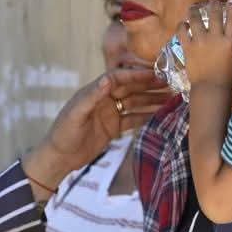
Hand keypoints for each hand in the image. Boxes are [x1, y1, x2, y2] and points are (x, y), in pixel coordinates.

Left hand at [22, 68, 166, 192]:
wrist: (59, 158)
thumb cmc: (63, 134)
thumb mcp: (76, 115)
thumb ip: (92, 96)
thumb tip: (108, 79)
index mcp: (94, 92)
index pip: (118, 78)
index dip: (136, 75)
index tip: (155, 73)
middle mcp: (104, 99)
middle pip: (131, 89)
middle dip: (150, 85)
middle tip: (171, 82)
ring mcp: (110, 113)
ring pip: (135, 103)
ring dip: (152, 100)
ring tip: (172, 97)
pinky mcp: (113, 128)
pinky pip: (133, 119)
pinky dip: (147, 116)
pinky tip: (162, 115)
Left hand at [180, 0, 231, 90]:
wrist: (210, 87)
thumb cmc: (229, 78)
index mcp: (229, 41)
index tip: (230, 1)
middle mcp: (214, 38)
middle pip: (214, 16)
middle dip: (214, 5)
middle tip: (213, 0)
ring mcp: (200, 42)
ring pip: (196, 21)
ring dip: (194, 11)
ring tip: (194, 7)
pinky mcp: (188, 48)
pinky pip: (182, 33)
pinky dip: (182, 26)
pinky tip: (183, 23)